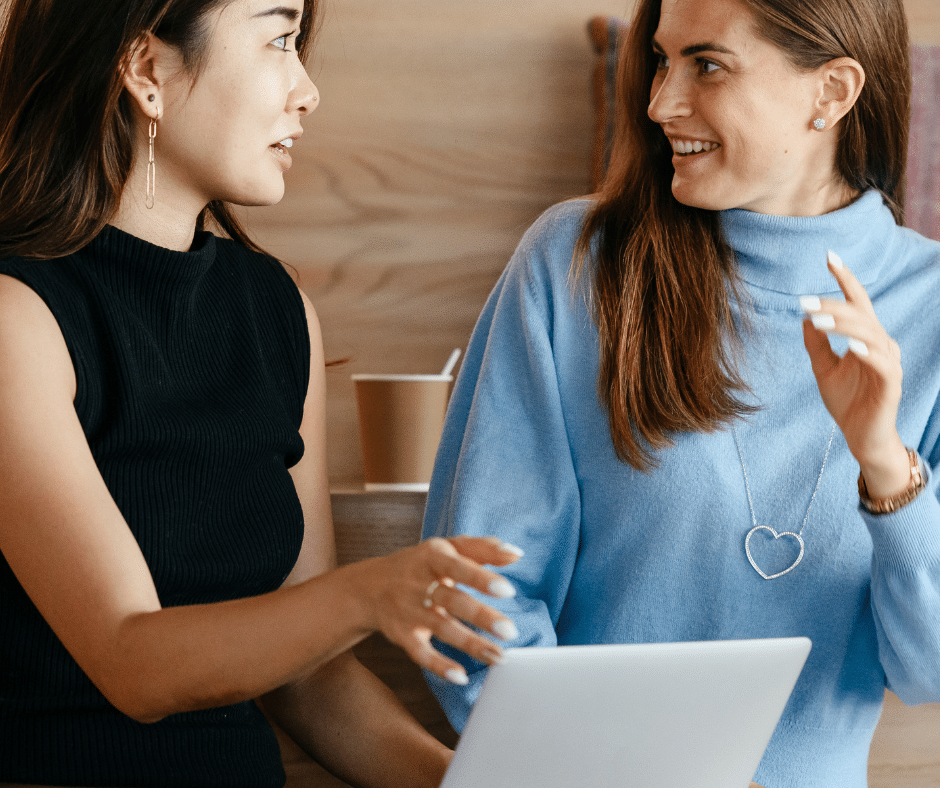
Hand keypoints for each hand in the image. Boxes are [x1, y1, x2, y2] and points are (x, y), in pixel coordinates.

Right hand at [353, 536, 521, 685]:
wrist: (370, 586)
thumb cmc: (421, 565)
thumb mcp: (446, 548)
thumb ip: (481, 548)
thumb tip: (515, 553)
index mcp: (433, 557)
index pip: (458, 566)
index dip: (482, 579)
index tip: (508, 591)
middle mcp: (419, 584)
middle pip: (453, 601)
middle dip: (482, 616)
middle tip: (510, 631)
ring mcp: (409, 611)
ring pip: (442, 629)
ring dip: (471, 644)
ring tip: (499, 657)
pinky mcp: (402, 636)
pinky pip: (421, 653)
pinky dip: (439, 666)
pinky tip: (461, 676)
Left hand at [800, 251, 909, 495]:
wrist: (861, 438)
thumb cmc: (847, 402)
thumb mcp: (824, 369)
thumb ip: (816, 344)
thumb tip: (806, 318)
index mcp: (866, 338)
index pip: (857, 302)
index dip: (845, 278)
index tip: (829, 256)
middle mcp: (881, 345)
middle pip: (861, 315)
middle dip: (834, 305)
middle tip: (805, 301)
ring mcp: (888, 363)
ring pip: (871, 334)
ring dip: (845, 325)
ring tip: (818, 319)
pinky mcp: (891, 384)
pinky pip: (882, 363)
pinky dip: (868, 352)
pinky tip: (851, 346)